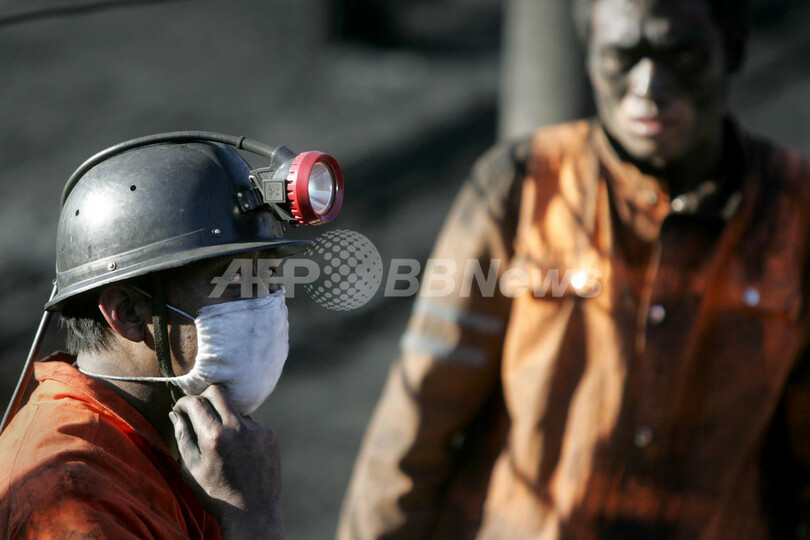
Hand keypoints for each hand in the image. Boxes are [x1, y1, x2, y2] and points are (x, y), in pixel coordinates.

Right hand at [169, 384, 283, 538]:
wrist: (252, 512)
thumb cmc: (215, 493)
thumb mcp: (190, 468)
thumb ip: (182, 436)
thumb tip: (176, 413)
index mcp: (214, 435)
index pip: (195, 401)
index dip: (184, 402)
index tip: (180, 409)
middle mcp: (238, 427)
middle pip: (219, 391)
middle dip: (204, 397)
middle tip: (198, 410)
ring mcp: (258, 429)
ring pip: (236, 409)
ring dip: (225, 418)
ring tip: (223, 444)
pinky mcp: (271, 435)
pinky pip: (251, 424)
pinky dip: (242, 432)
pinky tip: (240, 452)